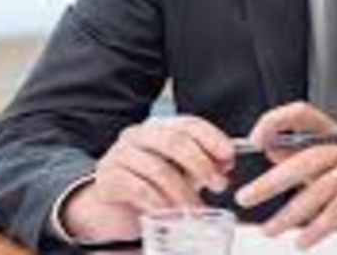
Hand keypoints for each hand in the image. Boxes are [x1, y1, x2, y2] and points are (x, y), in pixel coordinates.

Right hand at [60, 115, 234, 241]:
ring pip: (158, 168)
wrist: (109, 208)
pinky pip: (138, 188)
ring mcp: (119, 154)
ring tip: (196, 210)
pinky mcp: (107, 177)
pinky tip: (169, 213)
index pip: (188, 123)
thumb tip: (226, 162)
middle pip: (174, 141)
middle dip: (201, 163)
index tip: (229, 156)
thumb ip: (201, 165)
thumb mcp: (179, 173)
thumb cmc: (147, 186)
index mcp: (158, 128)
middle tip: (219, 185)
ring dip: (183, 193)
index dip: (211, 137)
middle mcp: (137, 135)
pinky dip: (158, 202)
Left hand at [234, 102, 336, 249]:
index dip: (276, 122)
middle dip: (271, 181)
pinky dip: (318, 228)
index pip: (303, 114)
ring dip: (290, 212)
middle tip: (247, 197)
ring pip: (319, 187)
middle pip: (305, 157)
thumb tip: (270, 149)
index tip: (254, 142)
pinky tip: (303, 240)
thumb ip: (306, 159)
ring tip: (271, 229)